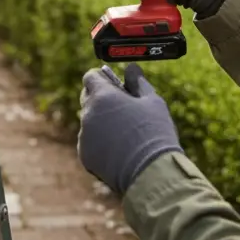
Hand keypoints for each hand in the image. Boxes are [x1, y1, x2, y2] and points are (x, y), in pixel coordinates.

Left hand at [77, 64, 181, 194]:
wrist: (151, 172)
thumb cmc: (155, 133)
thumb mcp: (152, 101)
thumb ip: (138, 82)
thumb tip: (131, 67)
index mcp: (102, 96)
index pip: (90, 77)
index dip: (102, 78)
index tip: (114, 84)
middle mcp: (88, 114)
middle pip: (87, 98)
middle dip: (101, 99)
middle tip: (122, 108)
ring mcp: (84, 136)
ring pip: (89, 122)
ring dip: (101, 122)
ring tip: (125, 133)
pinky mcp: (85, 155)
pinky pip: (89, 142)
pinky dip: (100, 143)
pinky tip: (119, 150)